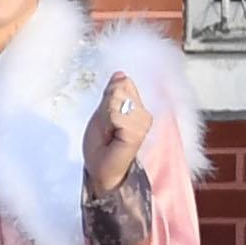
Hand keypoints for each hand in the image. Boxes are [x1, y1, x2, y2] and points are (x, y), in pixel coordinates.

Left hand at [84, 73, 152, 195]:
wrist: (101, 170)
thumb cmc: (101, 147)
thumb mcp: (102, 114)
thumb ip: (112, 94)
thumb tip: (120, 74)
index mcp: (137, 108)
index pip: (122, 83)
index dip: (107, 97)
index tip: (105, 117)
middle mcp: (144, 114)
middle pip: (120, 88)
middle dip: (105, 106)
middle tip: (105, 127)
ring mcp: (144, 122)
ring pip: (118, 99)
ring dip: (106, 115)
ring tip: (108, 132)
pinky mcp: (139, 130)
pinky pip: (117, 113)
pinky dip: (108, 122)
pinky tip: (111, 135)